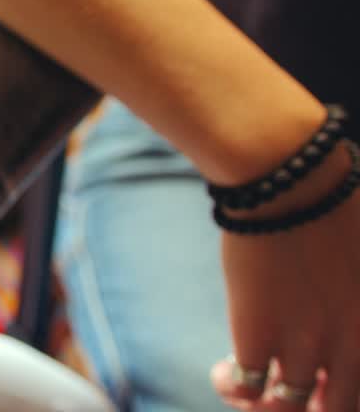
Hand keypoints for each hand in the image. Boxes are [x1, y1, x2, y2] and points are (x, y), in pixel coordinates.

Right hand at [210, 144, 359, 411]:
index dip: (342, 388)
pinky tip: (225, 370)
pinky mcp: (260, 337)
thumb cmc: (335, 197)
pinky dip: (233, 387)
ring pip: (291, 407)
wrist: (291, 182)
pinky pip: (249, 387)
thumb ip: (354, 286)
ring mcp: (307, 345)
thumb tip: (339, 290)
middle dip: (312, 404)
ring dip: (266, 403)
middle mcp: (350, 343)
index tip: (321, 376)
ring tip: (246, 386)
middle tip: (288, 387)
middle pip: (340, 405)